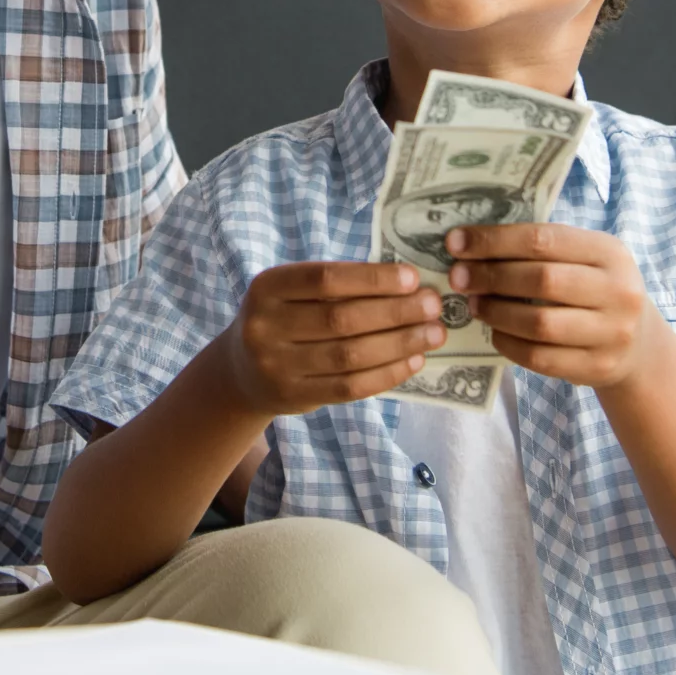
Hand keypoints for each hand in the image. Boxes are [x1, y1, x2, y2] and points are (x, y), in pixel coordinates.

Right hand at [216, 260, 445, 414]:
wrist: (242, 371)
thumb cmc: (284, 319)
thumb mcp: (293, 293)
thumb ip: (338, 286)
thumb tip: (407, 284)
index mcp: (267, 288)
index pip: (326, 279)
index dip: (372, 279)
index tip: (413, 278)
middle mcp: (265, 326)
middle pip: (341, 318)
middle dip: (396, 311)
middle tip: (433, 306)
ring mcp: (277, 366)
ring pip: (350, 355)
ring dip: (399, 343)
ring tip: (433, 333)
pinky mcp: (294, 396)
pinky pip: (350, 386)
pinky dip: (387, 373)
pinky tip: (413, 360)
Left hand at [447, 223, 667, 390]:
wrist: (639, 344)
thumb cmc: (595, 289)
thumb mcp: (586, 259)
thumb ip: (542, 248)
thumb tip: (472, 241)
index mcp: (609, 252)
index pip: (544, 240)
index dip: (495, 240)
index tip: (457, 242)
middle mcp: (618, 291)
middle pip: (541, 280)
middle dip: (491, 276)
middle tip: (458, 277)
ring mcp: (612, 333)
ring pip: (539, 323)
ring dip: (496, 312)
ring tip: (474, 304)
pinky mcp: (597, 367)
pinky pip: (540, 357)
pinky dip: (509, 343)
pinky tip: (495, 332)